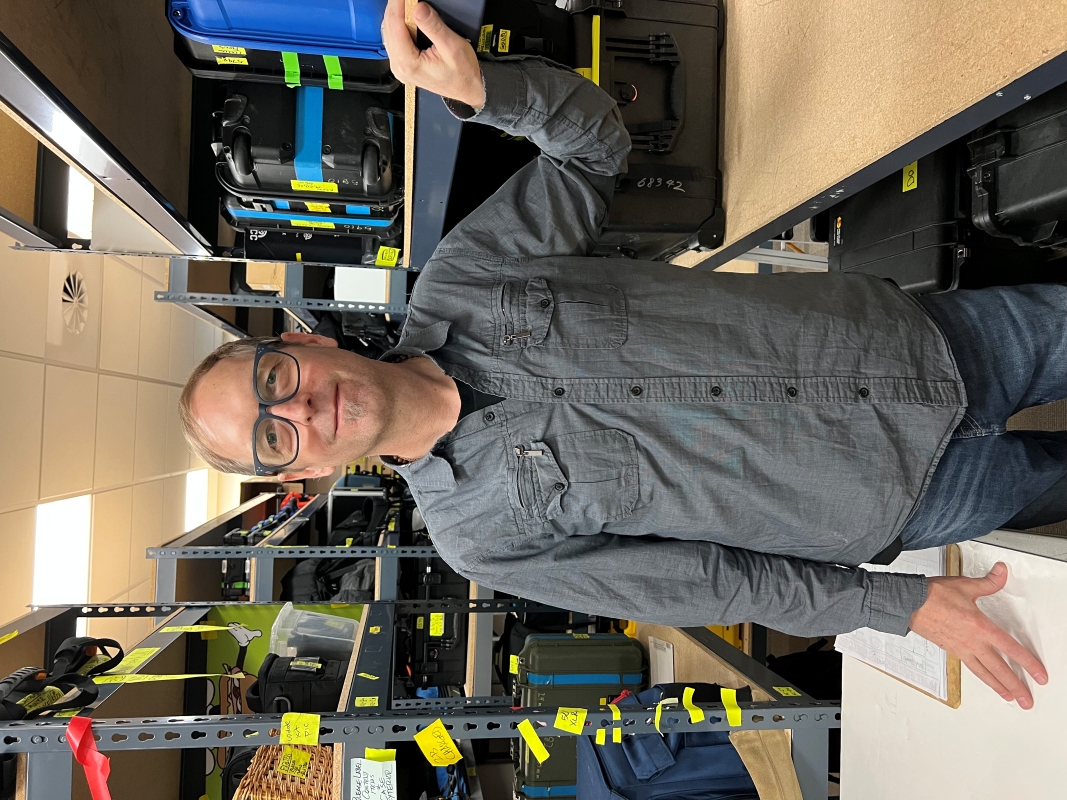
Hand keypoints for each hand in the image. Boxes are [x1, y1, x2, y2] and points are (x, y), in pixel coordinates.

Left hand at [382, 0, 484, 108]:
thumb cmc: (463, 74)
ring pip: (389, 32)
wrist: (467, 90)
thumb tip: (418, 8)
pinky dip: (399, 24)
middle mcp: (399, 67)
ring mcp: (399, 66)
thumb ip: (434, 27)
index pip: (395, 25)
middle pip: (389, 27)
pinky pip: (394, 39)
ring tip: (407, 3)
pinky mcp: (403, 64)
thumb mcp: (452, 47)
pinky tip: (406, 16)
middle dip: (396, 7)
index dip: (398, 4)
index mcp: (408, 64)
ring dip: (396, 14)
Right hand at [909, 562, 1046, 707]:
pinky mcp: (950, 649)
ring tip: (1009, 697)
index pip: (1011, 649)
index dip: (1028, 664)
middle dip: (1016, 686)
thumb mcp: (965, 585)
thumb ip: (988, 582)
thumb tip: (1002, 572)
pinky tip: (984, 678)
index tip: (1039, 675)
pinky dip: (981, 676)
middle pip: (1000, 669)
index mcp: (980, 627)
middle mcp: (972, 642)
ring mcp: (961, 648)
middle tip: (1026, 700)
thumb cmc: (932, 596)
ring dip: (998, 687)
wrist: (908, 603)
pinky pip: (970, 667)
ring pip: (984, 673)